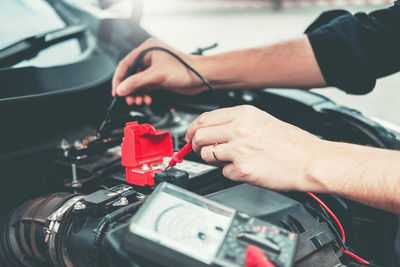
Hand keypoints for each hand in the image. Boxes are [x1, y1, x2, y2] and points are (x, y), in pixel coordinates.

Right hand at [112, 38, 207, 105]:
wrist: (201, 77)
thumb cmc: (185, 69)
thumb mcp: (157, 75)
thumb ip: (137, 82)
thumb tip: (121, 88)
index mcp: (147, 49)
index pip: (126, 64)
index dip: (119, 79)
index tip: (116, 91)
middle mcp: (148, 57)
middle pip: (130, 75)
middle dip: (129, 89)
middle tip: (128, 99)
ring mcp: (153, 68)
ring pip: (137, 83)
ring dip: (136, 93)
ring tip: (137, 101)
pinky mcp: (158, 78)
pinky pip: (145, 87)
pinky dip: (144, 94)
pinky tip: (146, 100)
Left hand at [186, 105, 322, 191]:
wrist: (311, 161)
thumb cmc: (292, 143)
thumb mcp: (262, 120)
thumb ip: (236, 123)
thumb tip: (213, 130)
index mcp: (244, 114)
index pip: (204, 119)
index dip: (192, 130)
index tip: (190, 136)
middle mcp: (239, 128)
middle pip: (199, 136)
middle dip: (196, 146)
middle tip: (201, 151)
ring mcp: (239, 149)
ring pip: (207, 155)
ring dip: (214, 160)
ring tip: (232, 160)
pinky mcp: (243, 169)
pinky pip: (223, 172)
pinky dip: (231, 173)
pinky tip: (246, 169)